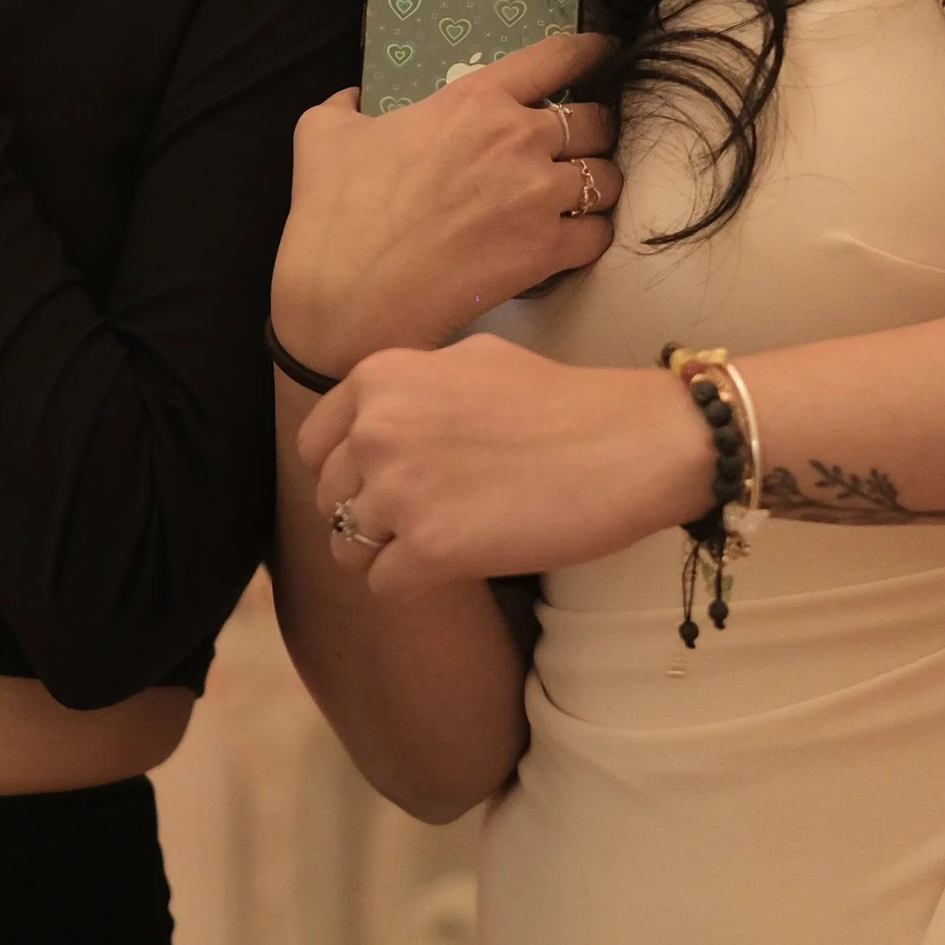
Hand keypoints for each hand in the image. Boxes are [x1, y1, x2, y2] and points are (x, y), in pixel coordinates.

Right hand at [269, 33, 622, 374]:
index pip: (555, 57)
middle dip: (592, 133)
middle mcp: (517, 140)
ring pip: (606, 179)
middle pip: (596, 121)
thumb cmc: (335, 215)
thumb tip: (354, 96)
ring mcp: (536, 197)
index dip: (587, 51)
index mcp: (473, 100)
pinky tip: (567, 240)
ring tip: (574, 199)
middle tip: (574, 148)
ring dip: (594, 187)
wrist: (346, 299)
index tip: (599, 52)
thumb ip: (346, 104)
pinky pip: (598, 234)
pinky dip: (589, 236)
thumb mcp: (322, 135)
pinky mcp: (544, 252)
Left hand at [299, 333, 709, 596]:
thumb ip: (411, 388)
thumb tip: (375, 419)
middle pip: (329, 499)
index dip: (350, 472)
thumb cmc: (561, 401)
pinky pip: (383, 584)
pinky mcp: (429, 550)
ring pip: (346, 547)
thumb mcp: (470, 360)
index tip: (387, 483)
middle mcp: (376, 430)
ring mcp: (399, 491)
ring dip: (388, 553)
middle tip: (427, 518)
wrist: (628, 443)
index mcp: (380, 378)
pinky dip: (415, 583)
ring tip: (442, 543)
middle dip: (369, 514)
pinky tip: (459, 564)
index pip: (316, 444)